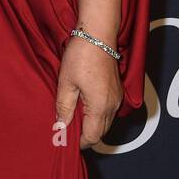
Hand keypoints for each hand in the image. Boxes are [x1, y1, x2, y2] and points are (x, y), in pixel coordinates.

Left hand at [54, 34, 122, 149]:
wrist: (97, 35)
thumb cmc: (80, 56)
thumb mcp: (66, 83)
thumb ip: (64, 107)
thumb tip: (61, 126)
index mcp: (100, 107)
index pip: (92, 136)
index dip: (79, 142)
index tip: (65, 142)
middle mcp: (112, 105)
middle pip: (100, 132)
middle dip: (85, 136)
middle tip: (66, 133)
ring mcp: (117, 98)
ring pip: (105, 122)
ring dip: (91, 125)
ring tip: (72, 120)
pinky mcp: (117, 90)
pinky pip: (108, 111)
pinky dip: (97, 115)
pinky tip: (82, 108)